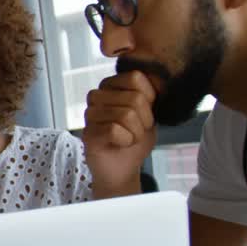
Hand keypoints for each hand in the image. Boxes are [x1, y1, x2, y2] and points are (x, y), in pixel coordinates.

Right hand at [81, 71, 157, 197]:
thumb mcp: (150, 112)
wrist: (124, 169)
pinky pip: (114, 130)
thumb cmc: (135, 139)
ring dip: (136, 132)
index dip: (149, 98)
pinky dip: (126, 140)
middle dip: (145, 120)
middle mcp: (97, 95)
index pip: (135, 77)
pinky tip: (120, 144)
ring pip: (126, 114)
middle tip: (137, 130)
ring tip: (129, 138)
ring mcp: (90, 113)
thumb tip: (158, 78)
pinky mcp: (88, 132)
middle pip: (134, 98)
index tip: (146, 113)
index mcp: (112, 86)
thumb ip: (150, 94)